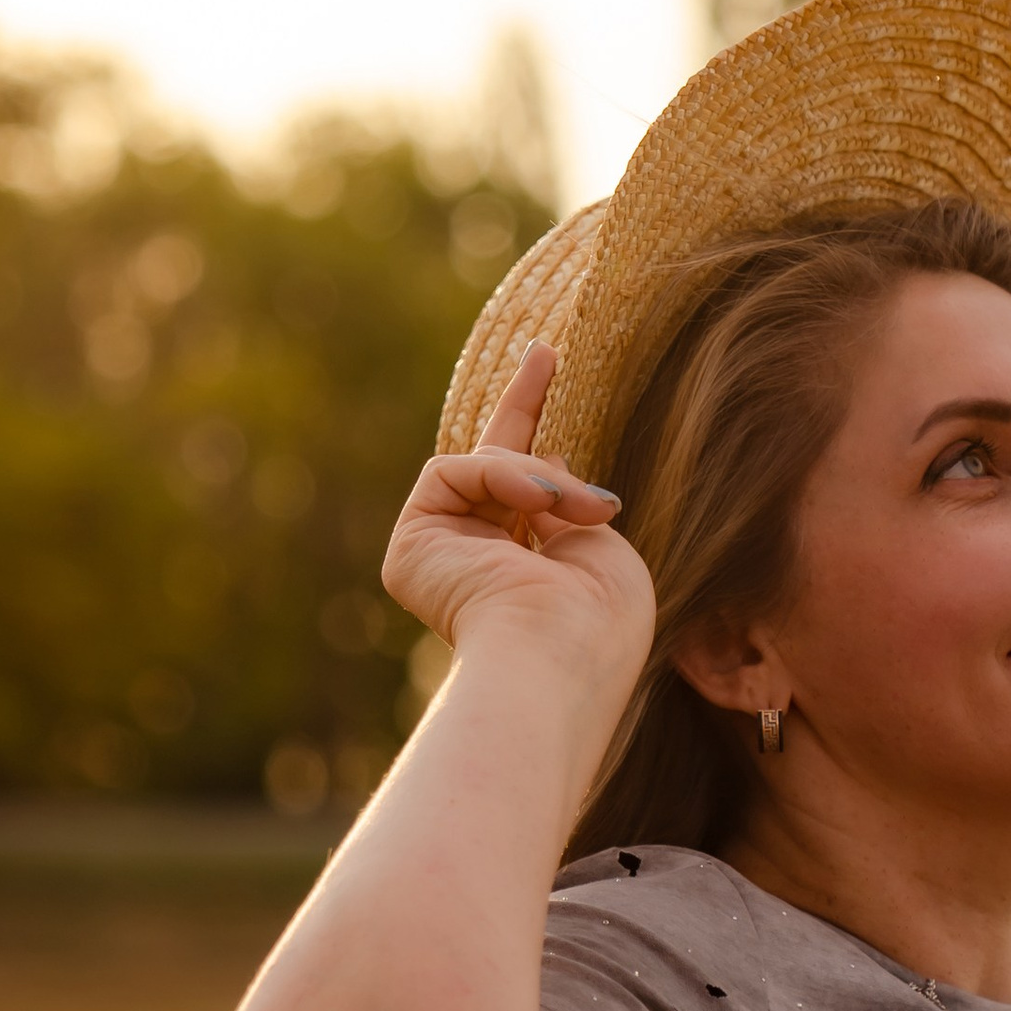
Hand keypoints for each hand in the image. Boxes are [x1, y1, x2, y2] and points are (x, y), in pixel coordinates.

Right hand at [381, 341, 651, 676]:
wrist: (556, 661)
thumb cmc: (597, 624)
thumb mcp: (599, 546)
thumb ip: (565, 501)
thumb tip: (540, 455)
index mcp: (532, 573)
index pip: (529, 495)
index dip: (537, 436)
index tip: (550, 370)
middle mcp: (483, 564)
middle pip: (493, 467)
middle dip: (522, 405)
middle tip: (546, 349)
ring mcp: (444, 556)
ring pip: (486, 466)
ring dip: (539, 478)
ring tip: (574, 509)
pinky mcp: (412, 548)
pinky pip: (452, 471)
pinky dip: (500, 475)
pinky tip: (536, 504)